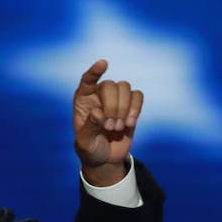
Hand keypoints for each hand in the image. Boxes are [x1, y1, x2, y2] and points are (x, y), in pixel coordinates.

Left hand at [72, 59, 141, 185]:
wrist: (105, 159)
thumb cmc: (90, 148)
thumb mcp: (84, 142)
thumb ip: (89, 127)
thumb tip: (97, 112)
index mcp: (83, 100)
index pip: (87, 79)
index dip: (95, 71)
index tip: (103, 63)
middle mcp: (98, 95)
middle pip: (110, 85)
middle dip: (112, 106)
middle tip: (109, 127)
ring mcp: (115, 100)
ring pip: (125, 87)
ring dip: (124, 108)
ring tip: (117, 127)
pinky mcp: (130, 107)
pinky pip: (138, 96)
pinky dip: (136, 108)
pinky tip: (129, 123)